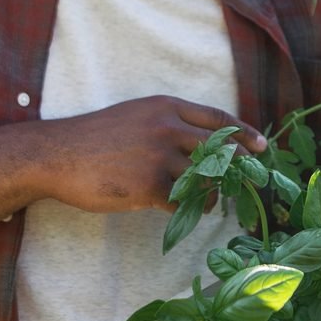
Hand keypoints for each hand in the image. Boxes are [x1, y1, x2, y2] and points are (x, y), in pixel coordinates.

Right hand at [35, 96, 264, 213]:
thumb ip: (168, 124)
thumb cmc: (95, 138)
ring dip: (211, 196)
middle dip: (238, 169)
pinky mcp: (149, 186)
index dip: (245, 134)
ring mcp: (159, 157)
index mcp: (166, 107)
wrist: (58, 155)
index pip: (219, 119)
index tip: (262, 147)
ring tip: (208, 203)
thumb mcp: (136, 116)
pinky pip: (183, 203)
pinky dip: (189, 211)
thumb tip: (202, 144)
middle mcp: (168, 128)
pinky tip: (183, 212)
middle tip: (248, 183)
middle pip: (221, 150)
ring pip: (205, 180)